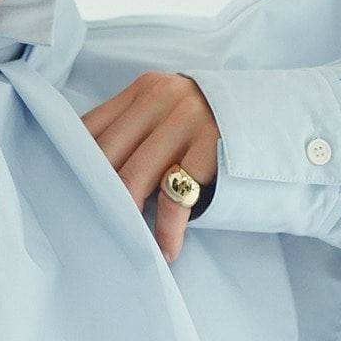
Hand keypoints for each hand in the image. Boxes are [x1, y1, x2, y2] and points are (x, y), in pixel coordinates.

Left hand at [80, 72, 219, 263]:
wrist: (278, 118)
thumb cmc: (210, 126)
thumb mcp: (169, 112)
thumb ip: (133, 129)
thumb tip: (85, 173)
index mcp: (144, 90)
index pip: (90, 126)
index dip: (73, 163)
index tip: (62, 194)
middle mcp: (163, 99)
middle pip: (106, 154)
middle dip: (95, 193)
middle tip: (88, 225)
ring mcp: (189, 122)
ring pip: (134, 176)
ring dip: (125, 216)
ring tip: (123, 240)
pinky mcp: (211, 150)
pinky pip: (175, 199)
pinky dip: (167, 231)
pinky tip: (166, 249)